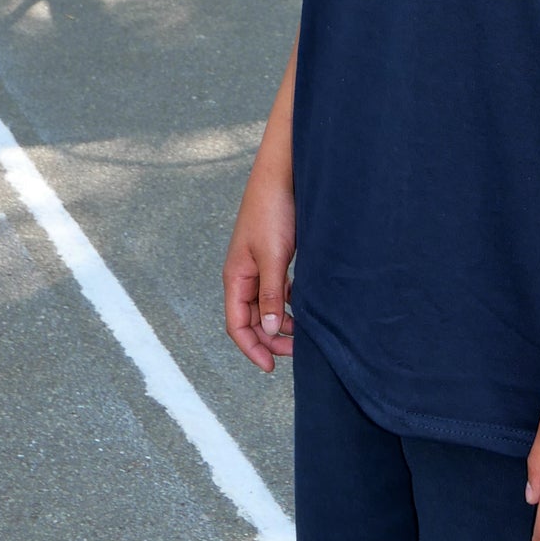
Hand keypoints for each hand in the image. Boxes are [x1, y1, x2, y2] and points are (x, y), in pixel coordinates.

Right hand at [222, 158, 295, 371]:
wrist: (282, 172)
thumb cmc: (273, 210)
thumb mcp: (273, 256)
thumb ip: (271, 294)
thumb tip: (269, 328)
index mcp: (236, 277)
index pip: (236, 325)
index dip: (252, 349)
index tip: (271, 367)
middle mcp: (244, 274)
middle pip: (251, 319)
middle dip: (270, 338)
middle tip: (297, 351)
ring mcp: (258, 264)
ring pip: (266, 304)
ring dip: (281, 321)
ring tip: (304, 331)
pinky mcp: (273, 254)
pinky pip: (277, 287)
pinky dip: (288, 300)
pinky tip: (304, 303)